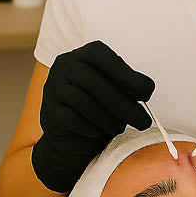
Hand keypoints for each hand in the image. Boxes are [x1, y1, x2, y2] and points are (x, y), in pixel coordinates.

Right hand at [31, 40, 154, 191]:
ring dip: (108, 118)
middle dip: (122, 103)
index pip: (98, 54)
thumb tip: (145, 88)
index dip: (123, 72)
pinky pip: (71, 119)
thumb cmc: (100, 111)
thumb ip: (127, 87)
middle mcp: (63, 66)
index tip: (147, 92)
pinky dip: (90, 128)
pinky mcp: (49, 113)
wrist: (74, 142)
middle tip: (143, 121)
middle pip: (91, 81)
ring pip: (81, 100)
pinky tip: (99, 133)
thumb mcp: (116, 93)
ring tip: (120, 128)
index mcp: (82, 55)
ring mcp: (52, 89)